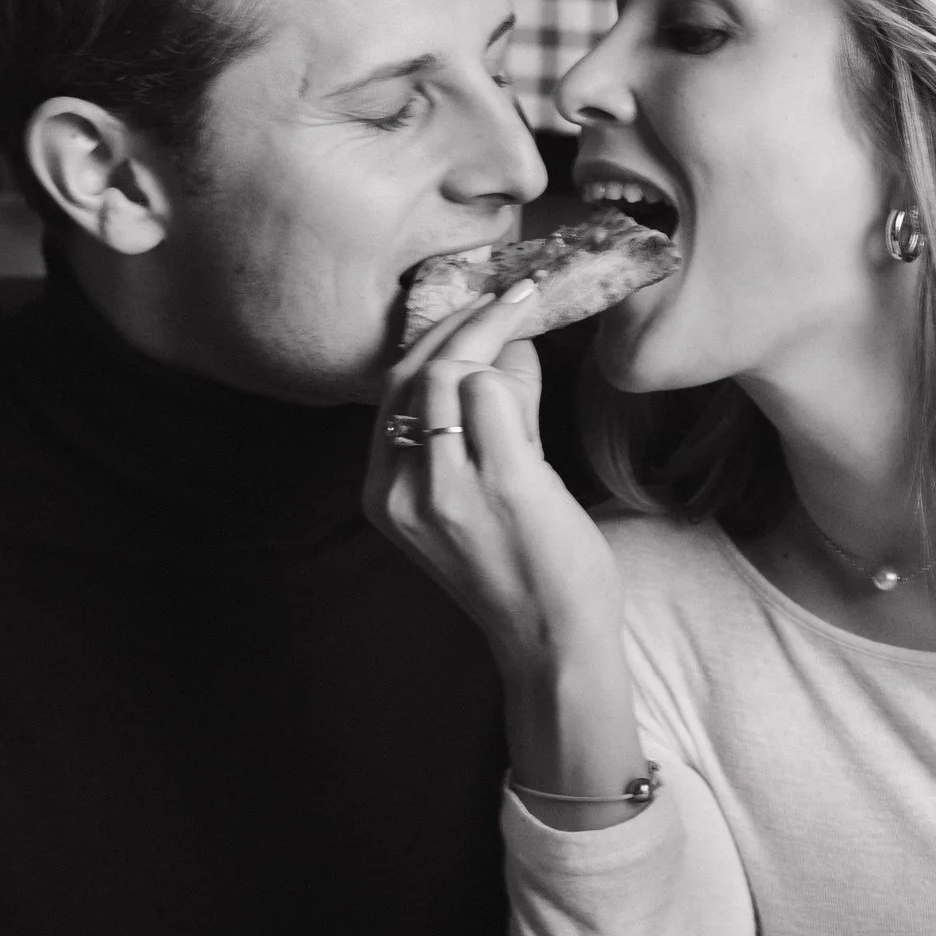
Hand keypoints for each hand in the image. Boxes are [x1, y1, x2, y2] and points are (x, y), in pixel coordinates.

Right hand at [364, 278, 623, 683]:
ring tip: (528, 330)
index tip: (472, 303)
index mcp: (382, 495)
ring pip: (452, 373)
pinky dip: (515, 370)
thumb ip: (479, 422)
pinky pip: (492, 394)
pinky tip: (534, 361)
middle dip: (463, 321)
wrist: (552, 642)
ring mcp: (446, 489)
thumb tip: (502, 341)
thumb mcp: (474, 494)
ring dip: (495, 339)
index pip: (390, 391)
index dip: (431, 337)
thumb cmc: (522, 569)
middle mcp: (401, 491)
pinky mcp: (500, 485)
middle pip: (412, 373)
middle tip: (510, 293)